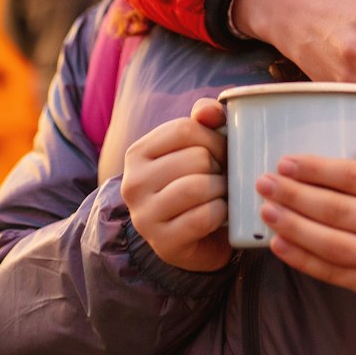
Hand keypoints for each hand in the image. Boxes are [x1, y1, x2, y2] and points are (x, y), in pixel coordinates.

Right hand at [120, 98, 230, 272]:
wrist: (194, 240)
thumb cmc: (196, 184)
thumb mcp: (197, 148)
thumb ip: (205, 121)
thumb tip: (210, 111)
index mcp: (137, 153)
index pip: (185, 129)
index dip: (215, 138)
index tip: (221, 153)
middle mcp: (133, 184)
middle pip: (196, 158)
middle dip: (220, 167)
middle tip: (220, 179)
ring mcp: (144, 216)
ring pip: (199, 187)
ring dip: (221, 191)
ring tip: (220, 195)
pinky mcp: (163, 243)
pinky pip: (204, 217)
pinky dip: (222, 214)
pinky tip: (219, 215)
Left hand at [256, 138, 355, 303]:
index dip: (318, 170)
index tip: (286, 163)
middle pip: (340, 210)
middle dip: (296, 196)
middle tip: (265, 184)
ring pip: (333, 244)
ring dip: (294, 227)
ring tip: (267, 210)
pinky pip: (331, 272)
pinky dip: (301, 258)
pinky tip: (278, 243)